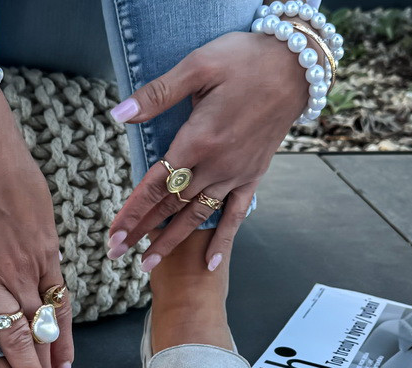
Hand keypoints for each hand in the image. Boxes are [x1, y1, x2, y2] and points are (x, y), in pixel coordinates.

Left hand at [107, 31, 310, 271]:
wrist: (298, 66)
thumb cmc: (245, 59)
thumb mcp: (198, 66)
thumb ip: (157, 94)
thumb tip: (119, 114)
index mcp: (198, 140)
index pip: (155, 184)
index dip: (132, 211)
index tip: (113, 234)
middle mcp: (216, 165)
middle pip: (170, 206)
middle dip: (141, 231)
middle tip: (116, 254)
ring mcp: (235, 174)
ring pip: (196, 216)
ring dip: (170, 242)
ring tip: (147, 265)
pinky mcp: (253, 176)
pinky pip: (236, 214)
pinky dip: (223, 240)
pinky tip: (210, 264)